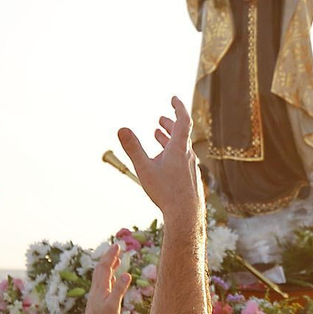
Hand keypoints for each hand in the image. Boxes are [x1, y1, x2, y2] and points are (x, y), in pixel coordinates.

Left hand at [77, 242, 132, 313]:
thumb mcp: (114, 305)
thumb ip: (120, 289)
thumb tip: (127, 273)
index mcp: (101, 287)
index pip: (105, 266)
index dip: (111, 255)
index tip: (117, 245)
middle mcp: (97, 288)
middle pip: (101, 268)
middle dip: (109, 257)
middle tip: (117, 248)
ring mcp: (97, 293)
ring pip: (102, 275)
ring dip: (109, 265)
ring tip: (117, 259)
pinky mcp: (98, 299)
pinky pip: (104, 283)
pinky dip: (109, 276)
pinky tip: (113, 277)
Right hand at [118, 98, 203, 221]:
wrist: (186, 215)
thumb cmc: (166, 192)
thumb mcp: (144, 169)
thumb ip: (133, 148)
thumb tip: (121, 129)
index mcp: (179, 148)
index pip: (183, 120)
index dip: (179, 107)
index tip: (173, 98)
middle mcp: (188, 155)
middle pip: (181, 134)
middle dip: (170, 124)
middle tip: (161, 119)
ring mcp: (191, 167)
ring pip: (181, 147)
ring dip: (169, 139)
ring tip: (158, 135)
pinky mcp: (190, 178)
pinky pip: (182, 159)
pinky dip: (172, 153)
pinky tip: (164, 162)